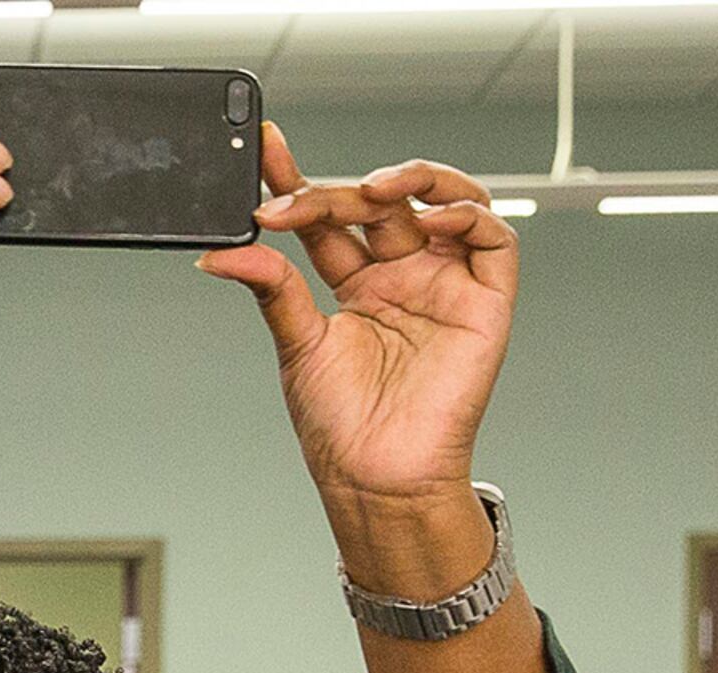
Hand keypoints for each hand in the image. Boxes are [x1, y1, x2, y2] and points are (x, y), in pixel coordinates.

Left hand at [199, 132, 517, 583]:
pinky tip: (428, 219)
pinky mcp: (486, 299)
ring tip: (370, 189)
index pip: (328, 220)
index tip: (266, 151)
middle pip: (378, 206)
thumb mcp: (297, 344)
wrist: (377, 476)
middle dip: (339, 190)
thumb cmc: (341, 424)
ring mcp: (445, 282)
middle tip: (297, 196)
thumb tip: (224, 251)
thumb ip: (273, 290)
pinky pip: (493, 238)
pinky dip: (466, 216)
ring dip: (413, 181)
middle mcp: (403, 275)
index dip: (299, 182)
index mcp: (357, 284)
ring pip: (444, 201)